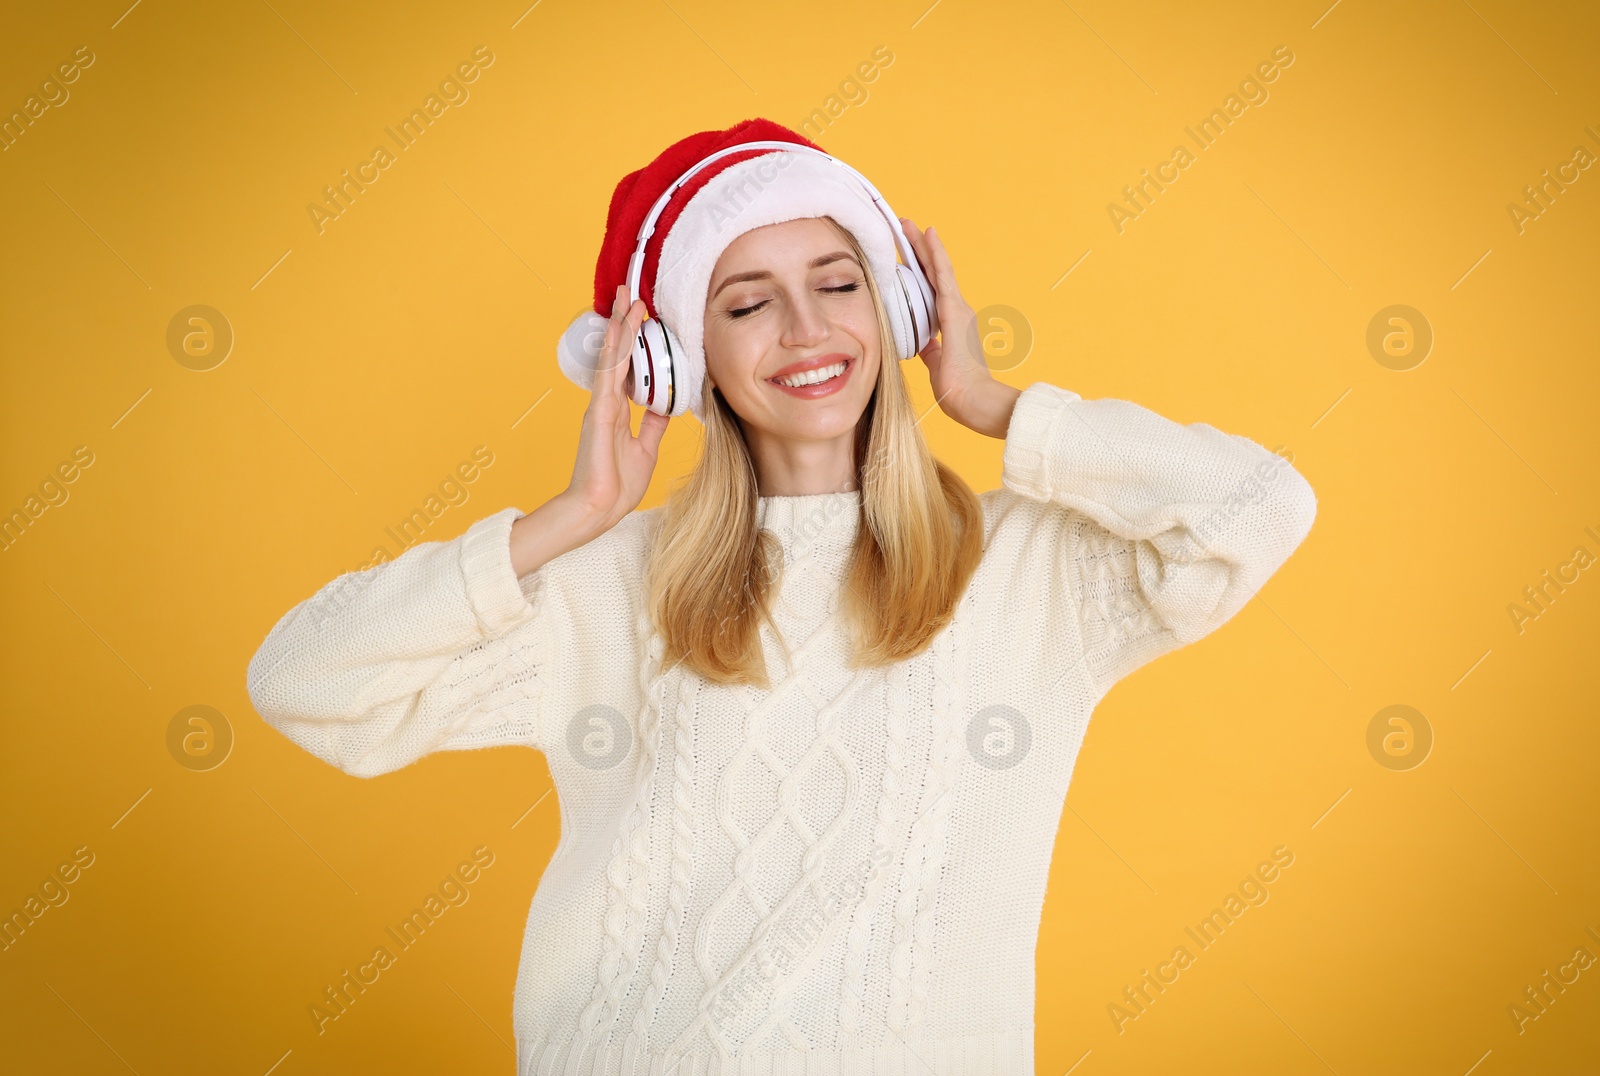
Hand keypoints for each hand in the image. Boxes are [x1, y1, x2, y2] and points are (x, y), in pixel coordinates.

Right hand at [563, 284, 670, 534]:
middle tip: (631, 293)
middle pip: (617, 354)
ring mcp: (600, 406)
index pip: (627, 367)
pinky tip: (621, 331)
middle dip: (625, 323)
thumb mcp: (646, 448)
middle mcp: (606, 402)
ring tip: (628, 299)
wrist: (599, 509)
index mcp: (616, 410)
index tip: (642, 316)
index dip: (633, 341)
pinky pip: (609, 376)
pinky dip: (616, 352)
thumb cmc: (618, 484)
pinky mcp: (598, 414)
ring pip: (612, 358)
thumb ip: (653, 423)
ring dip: (621, 327)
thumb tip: (665, 404)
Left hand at [898, 219, 1020, 438]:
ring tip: (908, 225)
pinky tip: (927, 235)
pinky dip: (934, 254)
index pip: (930, 290)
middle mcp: (957, 310)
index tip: (905, 254)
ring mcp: (957, 308)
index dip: (918, 270)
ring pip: (936, 269)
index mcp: (951, 323)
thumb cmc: (957, 388)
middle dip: (917, 250)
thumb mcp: (936, 364)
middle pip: (933, 273)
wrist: (973, 400)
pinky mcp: (954, 310)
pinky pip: (943, 275)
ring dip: (922, 246)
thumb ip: (930, 349)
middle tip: (903, 228)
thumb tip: (922, 343)